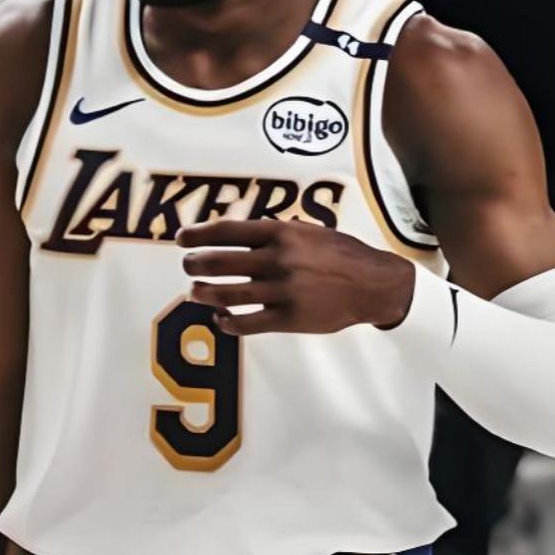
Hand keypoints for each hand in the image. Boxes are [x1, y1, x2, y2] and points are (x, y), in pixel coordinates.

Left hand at [179, 219, 414, 335]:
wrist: (373, 284)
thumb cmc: (338, 253)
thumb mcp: (306, 231)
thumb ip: (273, 232)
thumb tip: (235, 232)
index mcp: (281, 232)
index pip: (228, 231)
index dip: (199, 234)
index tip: (181, 239)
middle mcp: (278, 259)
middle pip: (220, 262)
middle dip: (195, 264)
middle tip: (186, 265)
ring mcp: (283, 291)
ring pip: (228, 295)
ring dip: (204, 294)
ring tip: (194, 291)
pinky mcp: (289, 319)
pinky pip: (248, 323)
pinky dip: (228, 322)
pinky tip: (220, 319)